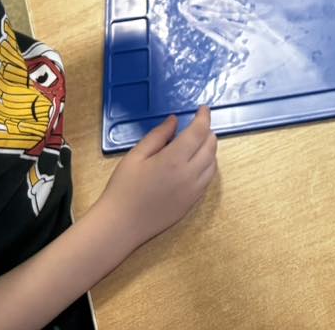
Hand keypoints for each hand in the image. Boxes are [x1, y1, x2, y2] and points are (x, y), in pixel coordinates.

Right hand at [94, 109, 218, 251]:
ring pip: (213, 164)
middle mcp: (190, 175)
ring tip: (196, 143)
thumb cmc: (123, 188)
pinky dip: (207, 166)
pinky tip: (194, 164)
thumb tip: (175, 120)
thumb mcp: (135, 156)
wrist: (120, 226)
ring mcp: (193, 191)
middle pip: (211, 146)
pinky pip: (208, 180)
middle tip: (196, 126)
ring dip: (209, 149)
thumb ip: (158, 136)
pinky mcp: (192, 203)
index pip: (199, 132)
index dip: (204, 117)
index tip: (203, 109)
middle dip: (207, 132)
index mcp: (174, 160)